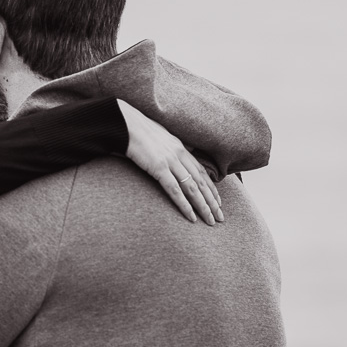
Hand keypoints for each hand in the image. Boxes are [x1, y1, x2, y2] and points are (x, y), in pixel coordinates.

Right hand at [118, 100, 222, 224]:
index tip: (218, 203)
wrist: (126, 124)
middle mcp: (180, 155)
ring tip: (210, 221)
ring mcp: (170, 162)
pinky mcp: (159, 168)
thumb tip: (178, 150)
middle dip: (213, 202)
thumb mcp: (160, 137)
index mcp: (181, 149)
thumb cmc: (138, 131)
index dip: (212, 189)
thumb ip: (170, 147)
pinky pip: (175, 190)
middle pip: (202, 182)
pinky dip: (184, 204)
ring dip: (203, 206)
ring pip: (193, 188)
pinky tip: (191, 216)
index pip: (202, 172)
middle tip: (220, 218)